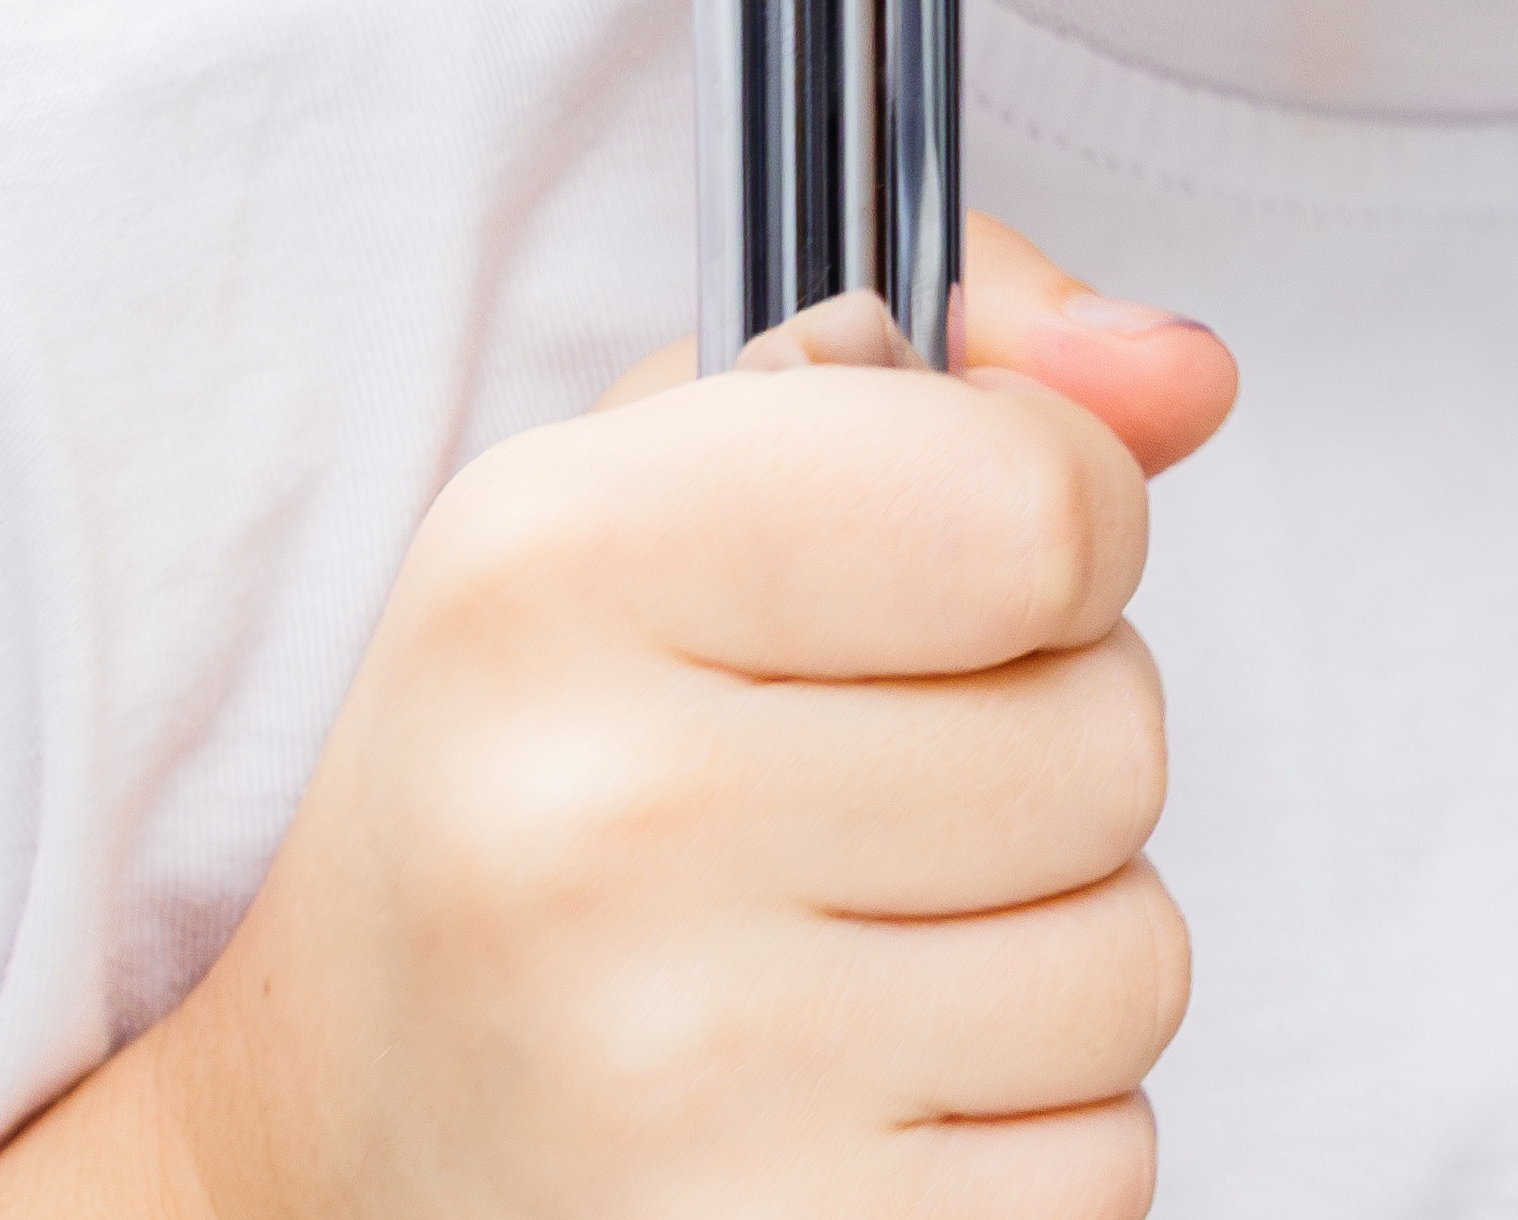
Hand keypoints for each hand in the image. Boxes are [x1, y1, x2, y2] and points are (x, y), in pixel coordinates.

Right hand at [0, 220, 1242, 1219]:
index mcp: (552, 569)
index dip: (1062, 524)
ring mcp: (678, 1079)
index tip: (957, 573)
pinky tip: (842, 1106)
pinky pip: (1106, 1161)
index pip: (1045, 505)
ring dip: (1040, 959)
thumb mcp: (661, 498)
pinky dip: (1018, 1139)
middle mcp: (597, 822)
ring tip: (839, 957)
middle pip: (1117, 736)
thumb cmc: (546, 783)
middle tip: (853, 799)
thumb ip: (953, 380)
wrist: (336, 1150)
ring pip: (1136, 964)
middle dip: (1040, 754)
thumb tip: (1181, 376)